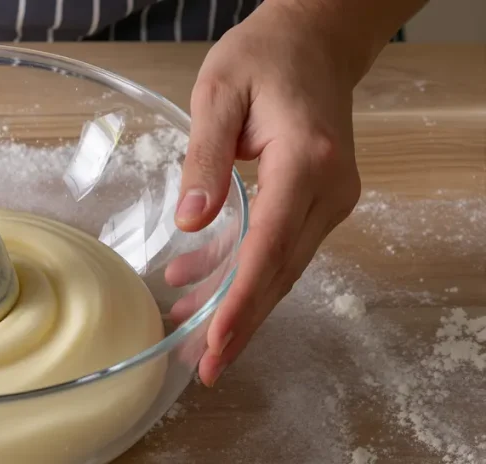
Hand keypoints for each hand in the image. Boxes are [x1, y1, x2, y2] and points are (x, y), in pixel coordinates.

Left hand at [172, 1, 368, 385]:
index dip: (240, 304)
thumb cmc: (264, 57)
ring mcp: (330, 199)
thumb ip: (204, 159)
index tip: (215, 347)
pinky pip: (277, 247)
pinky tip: (194, 284)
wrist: (316, 39)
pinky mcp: (318, 201)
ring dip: (234, 302)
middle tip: (202, 368)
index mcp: (306, 164)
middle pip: (278, 273)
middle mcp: (329, 191)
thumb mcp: (219, 95)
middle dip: (239, 324)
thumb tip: (191, 222)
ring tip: (187, 335)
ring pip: (278, 267)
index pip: (269, 249)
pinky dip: (239, 271)